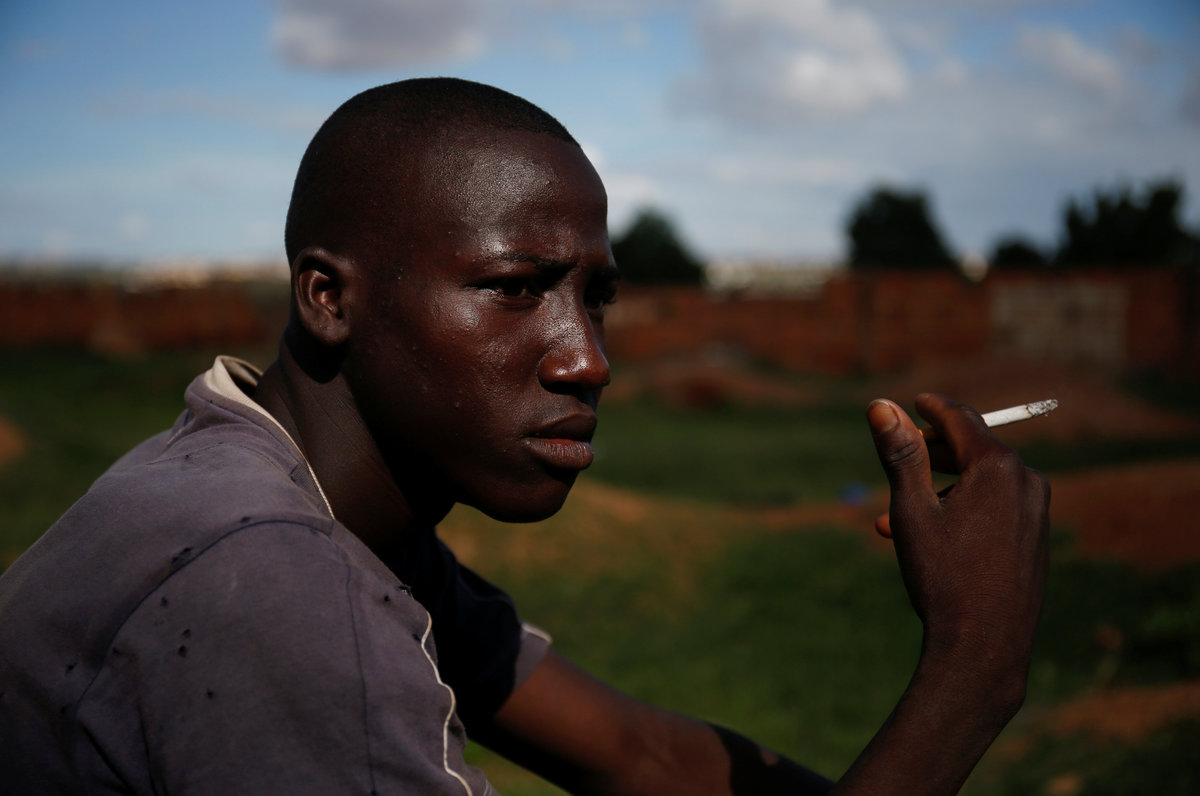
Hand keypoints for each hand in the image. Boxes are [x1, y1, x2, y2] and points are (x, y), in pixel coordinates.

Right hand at [867, 393, 1049, 680]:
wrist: (984, 648)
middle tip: (898, 457)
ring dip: (938, 489)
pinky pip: (994, 508)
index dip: (931, 407)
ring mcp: (1035, 511)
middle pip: (972, 448)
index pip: (961, 418)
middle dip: (929, 453)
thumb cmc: (944, 576)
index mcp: (997, 467)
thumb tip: (880, 405)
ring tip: (894, 518)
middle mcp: (1026, 481)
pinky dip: (960, 511)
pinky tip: (928, 539)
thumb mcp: (911, 510)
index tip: (913, 402)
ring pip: (980, 482)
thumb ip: (900, 453)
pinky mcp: (1035, 538)